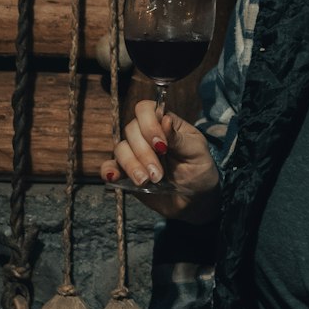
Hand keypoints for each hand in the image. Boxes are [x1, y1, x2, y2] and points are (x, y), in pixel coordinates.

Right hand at [100, 100, 220, 223]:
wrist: (195, 199)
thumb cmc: (199, 170)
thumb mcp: (196, 152)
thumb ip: (179, 138)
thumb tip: (164, 119)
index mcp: (164, 124)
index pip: (145, 109)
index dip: (148, 124)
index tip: (161, 145)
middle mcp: (145, 135)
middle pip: (131, 130)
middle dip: (144, 153)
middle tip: (159, 174)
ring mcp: (134, 154)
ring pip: (120, 149)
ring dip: (132, 166)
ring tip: (148, 181)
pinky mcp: (126, 173)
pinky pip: (109, 167)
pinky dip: (109, 170)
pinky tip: (114, 177)